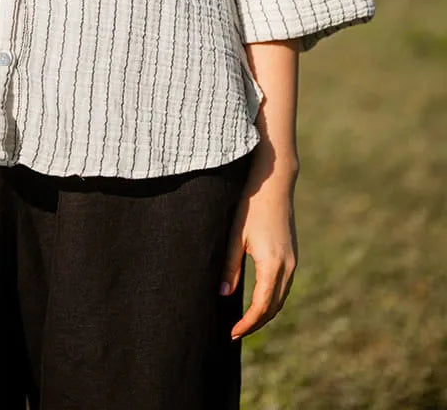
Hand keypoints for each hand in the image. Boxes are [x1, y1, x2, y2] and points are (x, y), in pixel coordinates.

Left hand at [219, 150, 298, 339]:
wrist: (274, 183)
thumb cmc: (251, 206)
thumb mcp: (235, 236)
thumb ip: (230, 267)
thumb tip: (223, 294)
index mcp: (272, 265)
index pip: (261, 307)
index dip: (247, 324)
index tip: (232, 333)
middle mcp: (287, 266)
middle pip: (274, 307)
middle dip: (256, 323)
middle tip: (236, 332)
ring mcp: (293, 260)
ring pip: (281, 298)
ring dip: (266, 312)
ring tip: (246, 320)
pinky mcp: (292, 253)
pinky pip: (284, 285)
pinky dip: (272, 298)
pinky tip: (259, 298)